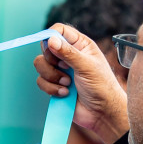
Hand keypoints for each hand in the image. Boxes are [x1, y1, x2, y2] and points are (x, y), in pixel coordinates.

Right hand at [34, 24, 127, 143]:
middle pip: (46, 47)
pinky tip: (65, 93)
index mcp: (80, 45)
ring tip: (68, 84)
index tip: (49, 46)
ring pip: (40, 65)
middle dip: (52, 60)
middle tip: (64, 68)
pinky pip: (41, 81)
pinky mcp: (54, 85)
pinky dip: (51, 88)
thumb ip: (68, 53)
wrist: (101, 113)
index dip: (51, 35)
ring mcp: (60, 70)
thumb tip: (51, 40)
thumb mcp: (87, 66)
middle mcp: (68, 55)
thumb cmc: (102, 87)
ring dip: (52, 76)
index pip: (59, 31)